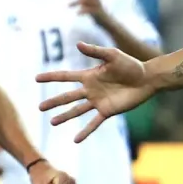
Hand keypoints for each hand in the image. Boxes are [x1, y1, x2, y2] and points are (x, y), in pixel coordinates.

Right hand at [38, 43, 153, 141]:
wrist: (146, 79)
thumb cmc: (130, 65)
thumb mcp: (112, 55)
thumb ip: (95, 52)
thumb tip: (77, 44)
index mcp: (89, 76)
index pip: (65, 77)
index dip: (51, 77)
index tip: (36, 78)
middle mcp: (90, 90)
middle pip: (67, 97)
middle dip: (54, 102)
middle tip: (39, 108)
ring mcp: (98, 101)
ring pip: (77, 110)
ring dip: (65, 116)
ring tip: (52, 122)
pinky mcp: (107, 111)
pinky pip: (94, 123)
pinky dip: (85, 131)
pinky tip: (76, 140)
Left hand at [66, 0, 106, 21]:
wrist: (105, 19)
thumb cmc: (93, 9)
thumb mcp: (87, 0)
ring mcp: (96, 3)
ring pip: (86, 0)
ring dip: (75, 2)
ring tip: (68, 6)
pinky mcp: (97, 11)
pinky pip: (89, 10)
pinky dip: (82, 10)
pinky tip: (77, 13)